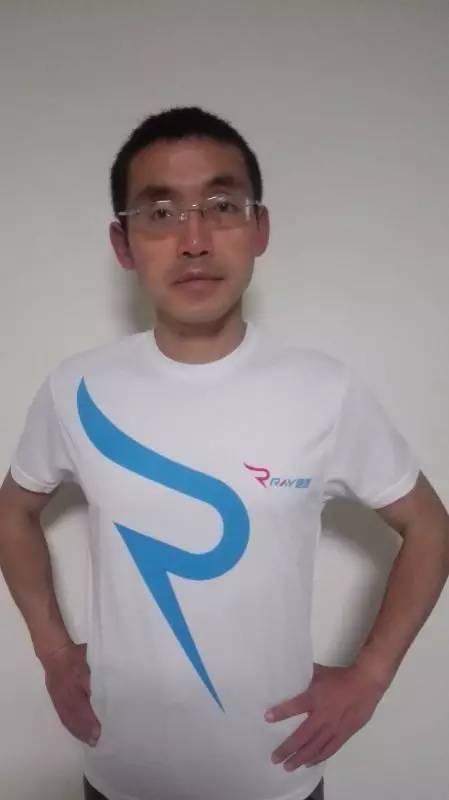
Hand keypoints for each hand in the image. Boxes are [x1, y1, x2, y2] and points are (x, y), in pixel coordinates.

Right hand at [43, 642, 100, 746]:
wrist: (56, 652)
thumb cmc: (76, 657)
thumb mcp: (88, 666)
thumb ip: (95, 681)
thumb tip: (105, 695)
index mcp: (73, 688)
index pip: (82, 709)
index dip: (89, 723)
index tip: (99, 733)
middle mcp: (64, 697)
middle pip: (74, 718)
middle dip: (84, 731)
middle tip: (96, 742)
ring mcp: (58, 699)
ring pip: (67, 719)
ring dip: (77, 731)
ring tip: (88, 740)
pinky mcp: (55, 699)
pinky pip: (62, 716)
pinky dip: (69, 726)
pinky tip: (75, 731)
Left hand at [265, 662, 387, 770]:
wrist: (366, 684)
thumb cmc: (340, 677)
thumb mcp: (320, 672)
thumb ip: (304, 676)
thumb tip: (289, 672)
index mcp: (316, 698)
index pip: (296, 706)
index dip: (281, 712)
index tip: (267, 718)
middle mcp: (323, 716)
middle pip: (302, 736)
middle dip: (287, 748)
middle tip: (274, 758)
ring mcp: (334, 728)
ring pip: (314, 747)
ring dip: (300, 758)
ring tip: (288, 766)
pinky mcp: (344, 734)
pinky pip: (329, 749)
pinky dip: (318, 758)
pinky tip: (308, 763)